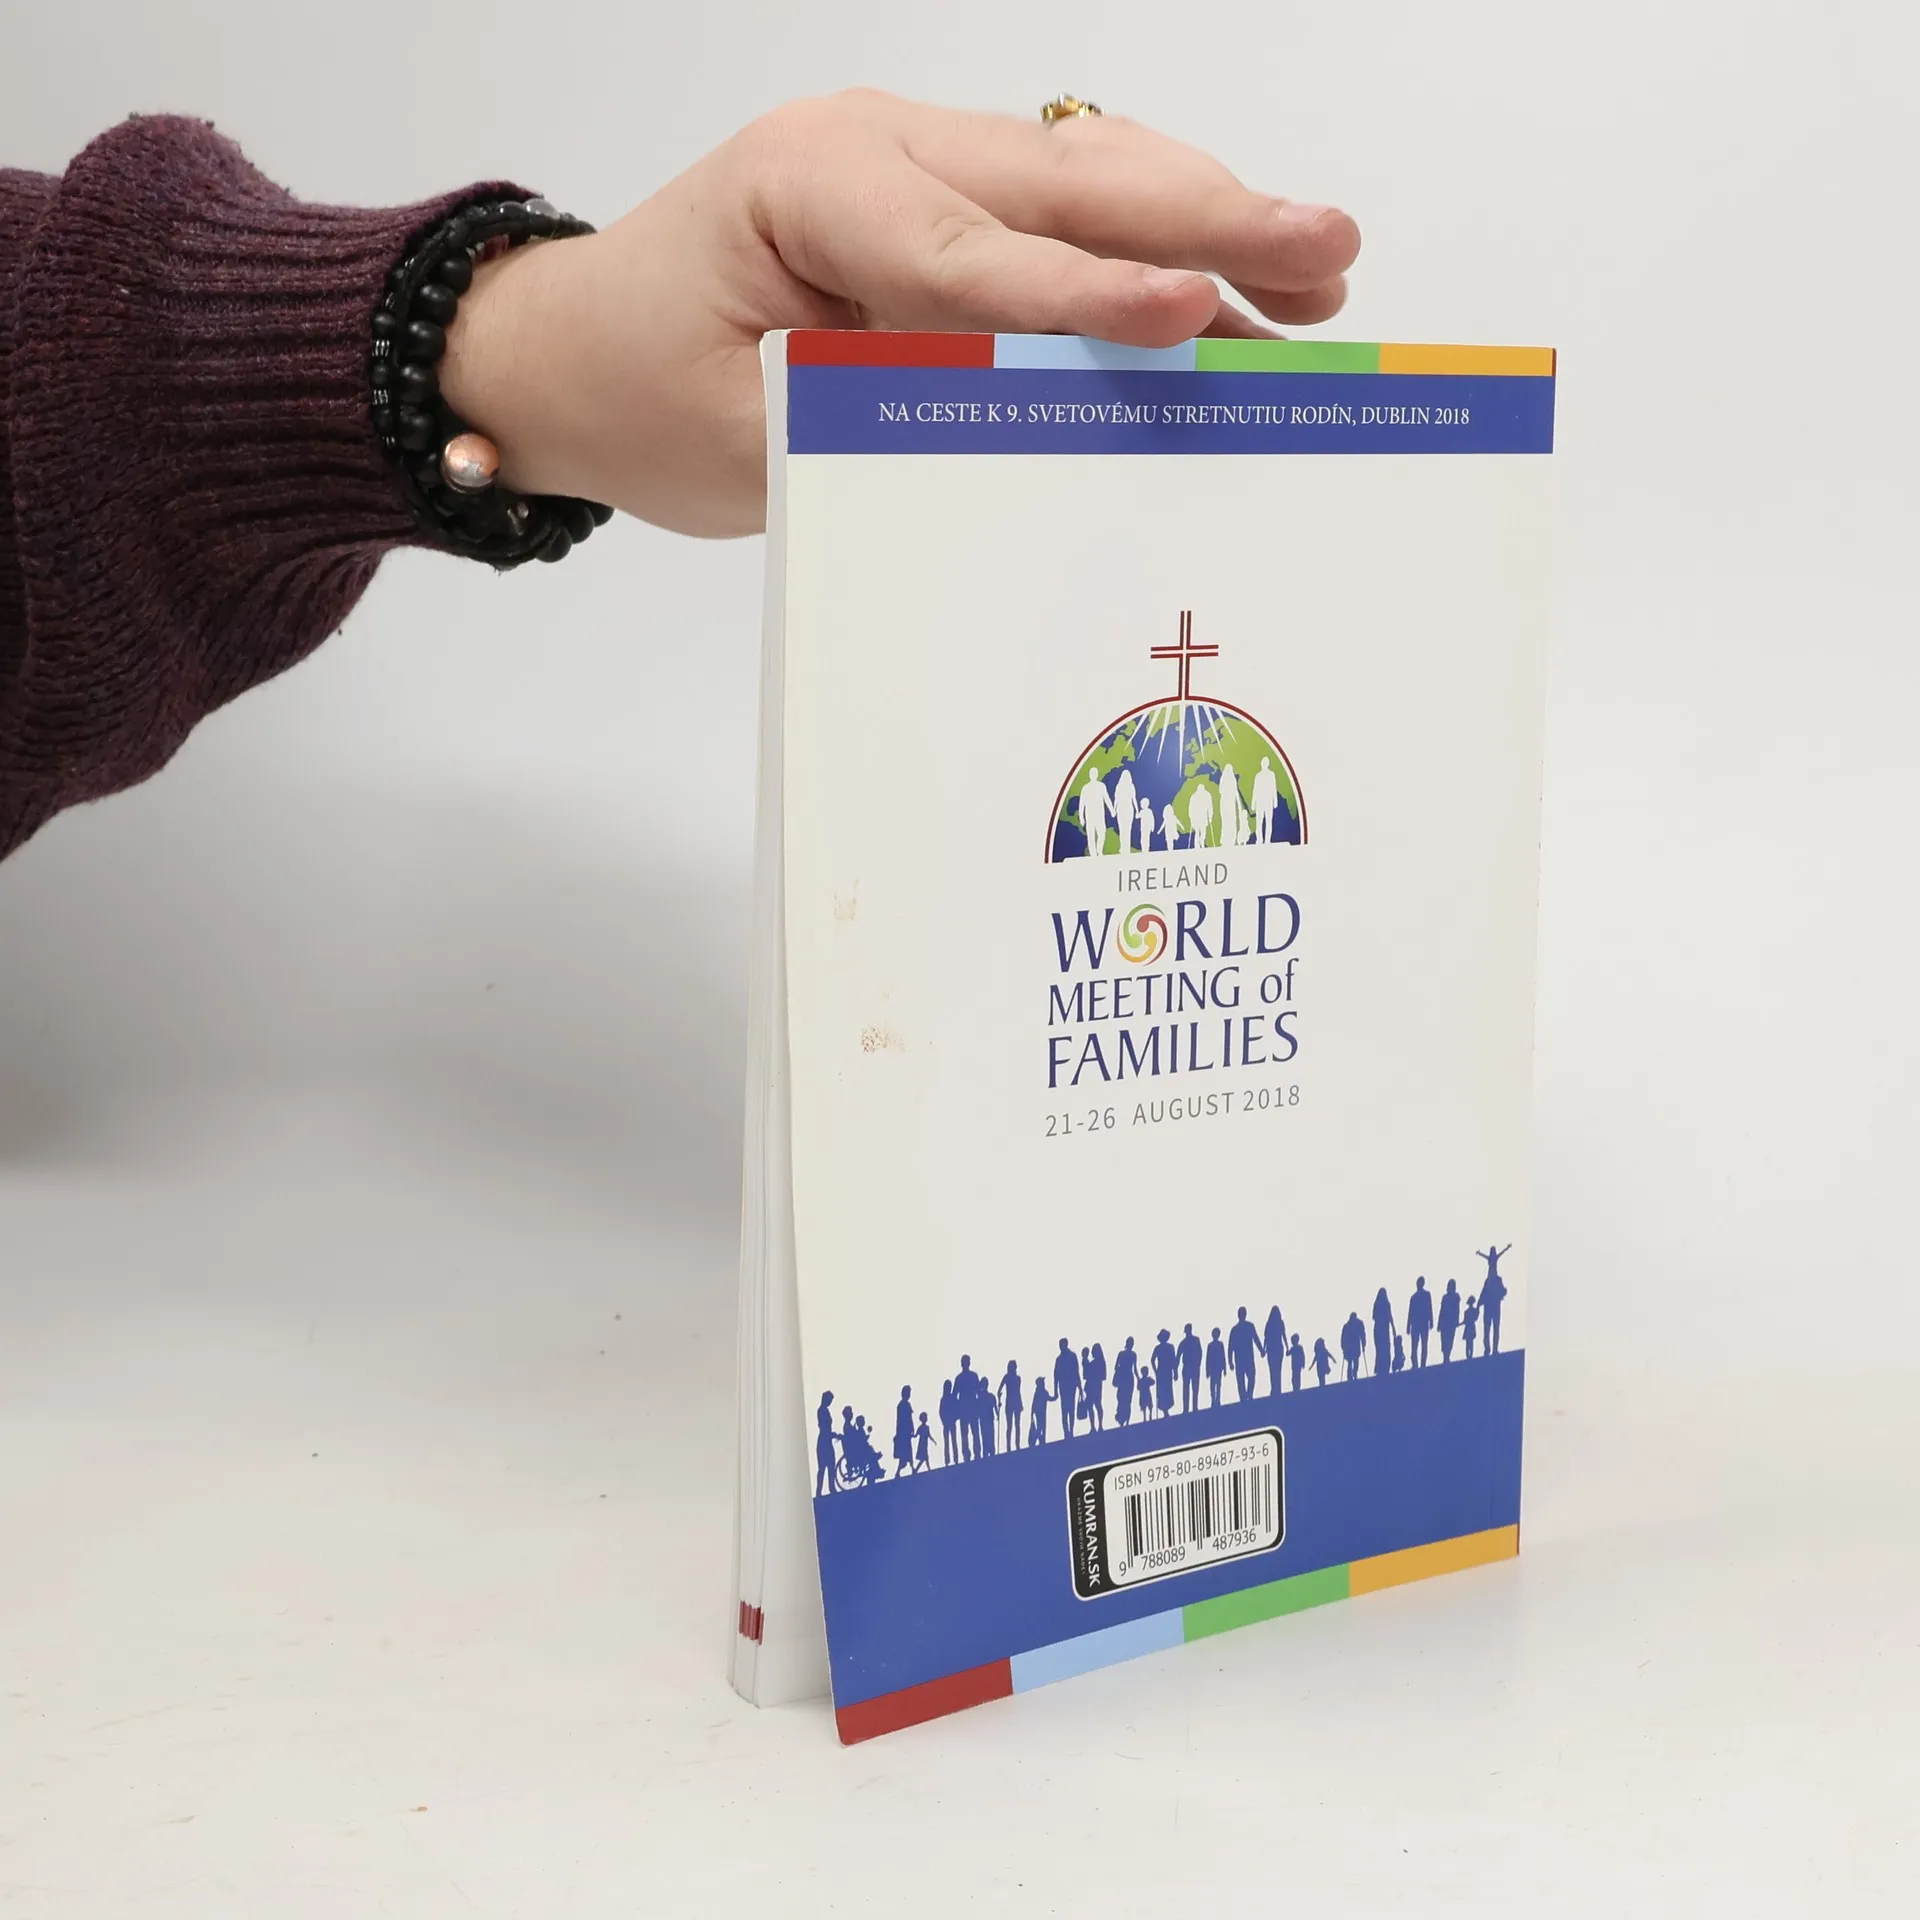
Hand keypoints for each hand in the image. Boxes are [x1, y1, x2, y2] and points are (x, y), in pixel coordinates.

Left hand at [441, 90, 1360, 538]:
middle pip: (1062, 182)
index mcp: (809, 187)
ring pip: (1082, 177)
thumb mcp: (741, 436)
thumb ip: (873, 419)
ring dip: (1205, 218)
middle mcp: (876, 148)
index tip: (1194, 309)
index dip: (1088, 289)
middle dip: (1204, 218)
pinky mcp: (939, 203)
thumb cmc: (641, 392)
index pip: (969, 251)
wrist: (574, 353)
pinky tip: (1234, 269)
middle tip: (1327, 252)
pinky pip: (1061, 207)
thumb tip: (1022, 426)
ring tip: (1319, 267)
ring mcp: (915, 163)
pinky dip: (1152, 236)